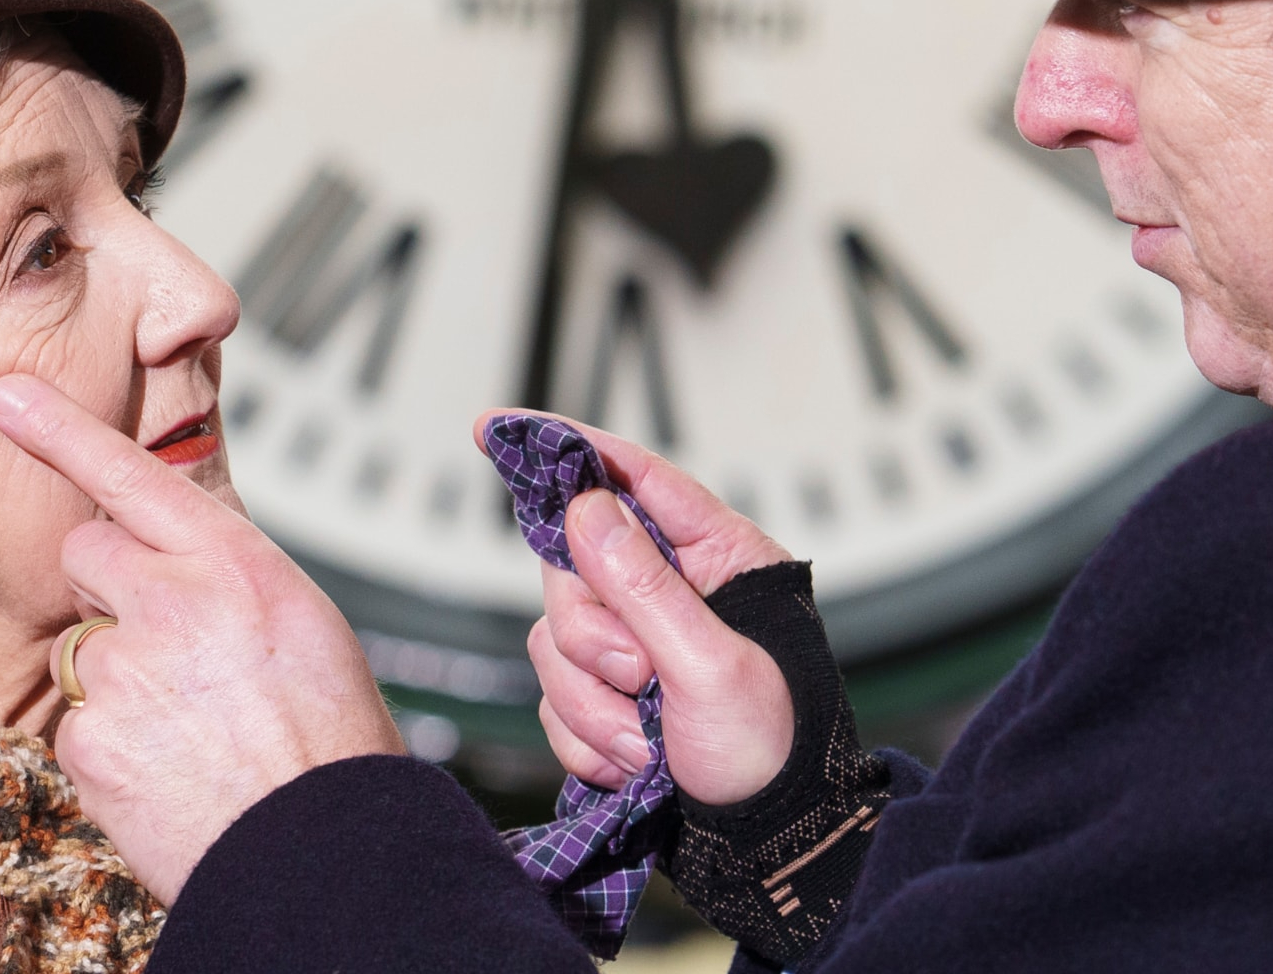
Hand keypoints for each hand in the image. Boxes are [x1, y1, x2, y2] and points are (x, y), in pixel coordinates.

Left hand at [0, 374, 403, 902]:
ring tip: (191, 730)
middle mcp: (173, 601)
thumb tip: (172, 565)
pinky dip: (115, 747)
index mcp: (235, 561)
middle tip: (169, 649)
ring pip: (83, 649)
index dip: (60, 427)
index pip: (130, 473)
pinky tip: (169, 770)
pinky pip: (80, 724)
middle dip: (106, 590)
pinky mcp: (89, 742)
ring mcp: (124, 672)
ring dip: (120, 682)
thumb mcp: (299, 622)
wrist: (327, 847)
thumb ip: (223, 578)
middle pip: (85, 556)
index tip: (4, 393)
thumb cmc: (327, 735)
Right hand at [480, 410, 798, 806]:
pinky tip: (633, 761)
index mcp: (715, 559)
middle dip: (595, 639)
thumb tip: (589, 509)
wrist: (768, 844)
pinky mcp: (608, 696)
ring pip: (556, 639)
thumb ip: (646, 589)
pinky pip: (555, 698)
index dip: (567, 450)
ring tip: (649, 739)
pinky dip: (586, 737)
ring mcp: (635, 645)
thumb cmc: (775, 751)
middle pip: (574, 569)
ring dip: (594, 702)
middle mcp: (670, 592)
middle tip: (640, 681)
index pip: (632, 479)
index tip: (497, 428)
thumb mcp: (714, 668)